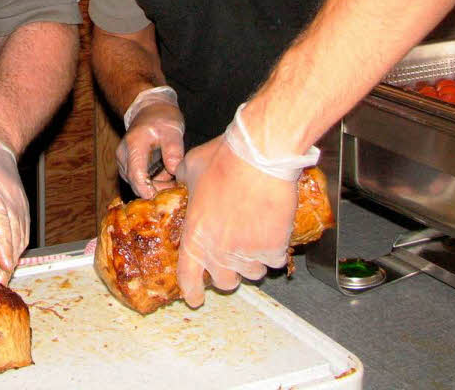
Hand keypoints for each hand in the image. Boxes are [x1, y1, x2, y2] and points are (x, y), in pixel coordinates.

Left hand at [0, 128, 28, 282]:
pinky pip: (22, 232)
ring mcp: (18, 201)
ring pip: (21, 236)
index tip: (3, 264)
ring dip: (12, 258)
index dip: (2, 243)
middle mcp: (8, 197)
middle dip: (7, 262)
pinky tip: (3, 263)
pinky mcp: (20, 205)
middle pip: (13, 234)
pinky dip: (15, 249)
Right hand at [117, 101, 184, 197]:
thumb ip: (173, 150)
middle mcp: (124, 155)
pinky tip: (166, 178)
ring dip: (155, 187)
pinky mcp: (127, 166)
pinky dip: (152, 183)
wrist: (149, 109)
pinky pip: (138, 180)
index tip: (162, 199)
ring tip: (173, 180)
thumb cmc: (162, 118)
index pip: (136, 175)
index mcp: (134, 145)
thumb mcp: (173, 130)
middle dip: (156, 190)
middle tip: (176, 190)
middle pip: (136, 183)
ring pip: (136, 184)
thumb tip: (174, 171)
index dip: (148, 190)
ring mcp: (123, 161)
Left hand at [174, 108, 301, 306]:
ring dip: (252, 262)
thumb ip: (184, 184)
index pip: (189, 277)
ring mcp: (247, 253)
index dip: (192, 292)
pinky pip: (274, 260)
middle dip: (228, 273)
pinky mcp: (273, 248)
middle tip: (232, 257)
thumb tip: (180, 182)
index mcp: (195, 236)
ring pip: (252, 272)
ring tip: (254, 239)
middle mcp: (219, 251)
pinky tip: (272, 232)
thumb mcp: (190, 169)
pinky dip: (274, 250)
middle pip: (225, 281)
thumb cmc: (222, 159)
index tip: (196, 298)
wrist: (258, 156)